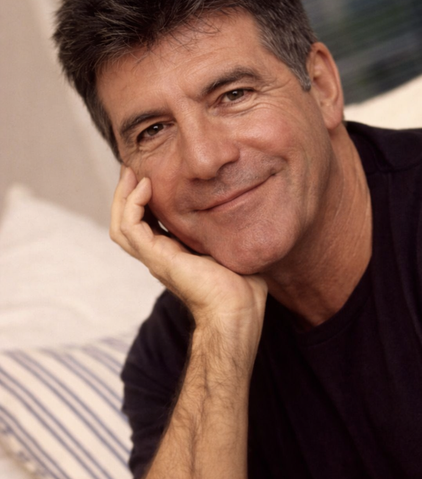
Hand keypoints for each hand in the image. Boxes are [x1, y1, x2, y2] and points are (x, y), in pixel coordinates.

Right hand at [110, 167, 266, 330]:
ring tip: (132, 172)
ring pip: (121, 224)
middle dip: (127, 193)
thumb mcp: (229, 246)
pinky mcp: (157, 257)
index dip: (145, 199)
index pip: (147, 224)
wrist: (238, 310)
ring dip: (123, 196)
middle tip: (132, 168)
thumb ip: (225, 229)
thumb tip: (239, 205)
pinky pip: (130, 226)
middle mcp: (159, 256)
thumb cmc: (242, 286)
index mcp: (174, 254)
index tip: (151, 174)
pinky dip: (132, 203)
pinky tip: (146, 186)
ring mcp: (155, 258)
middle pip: (127, 222)